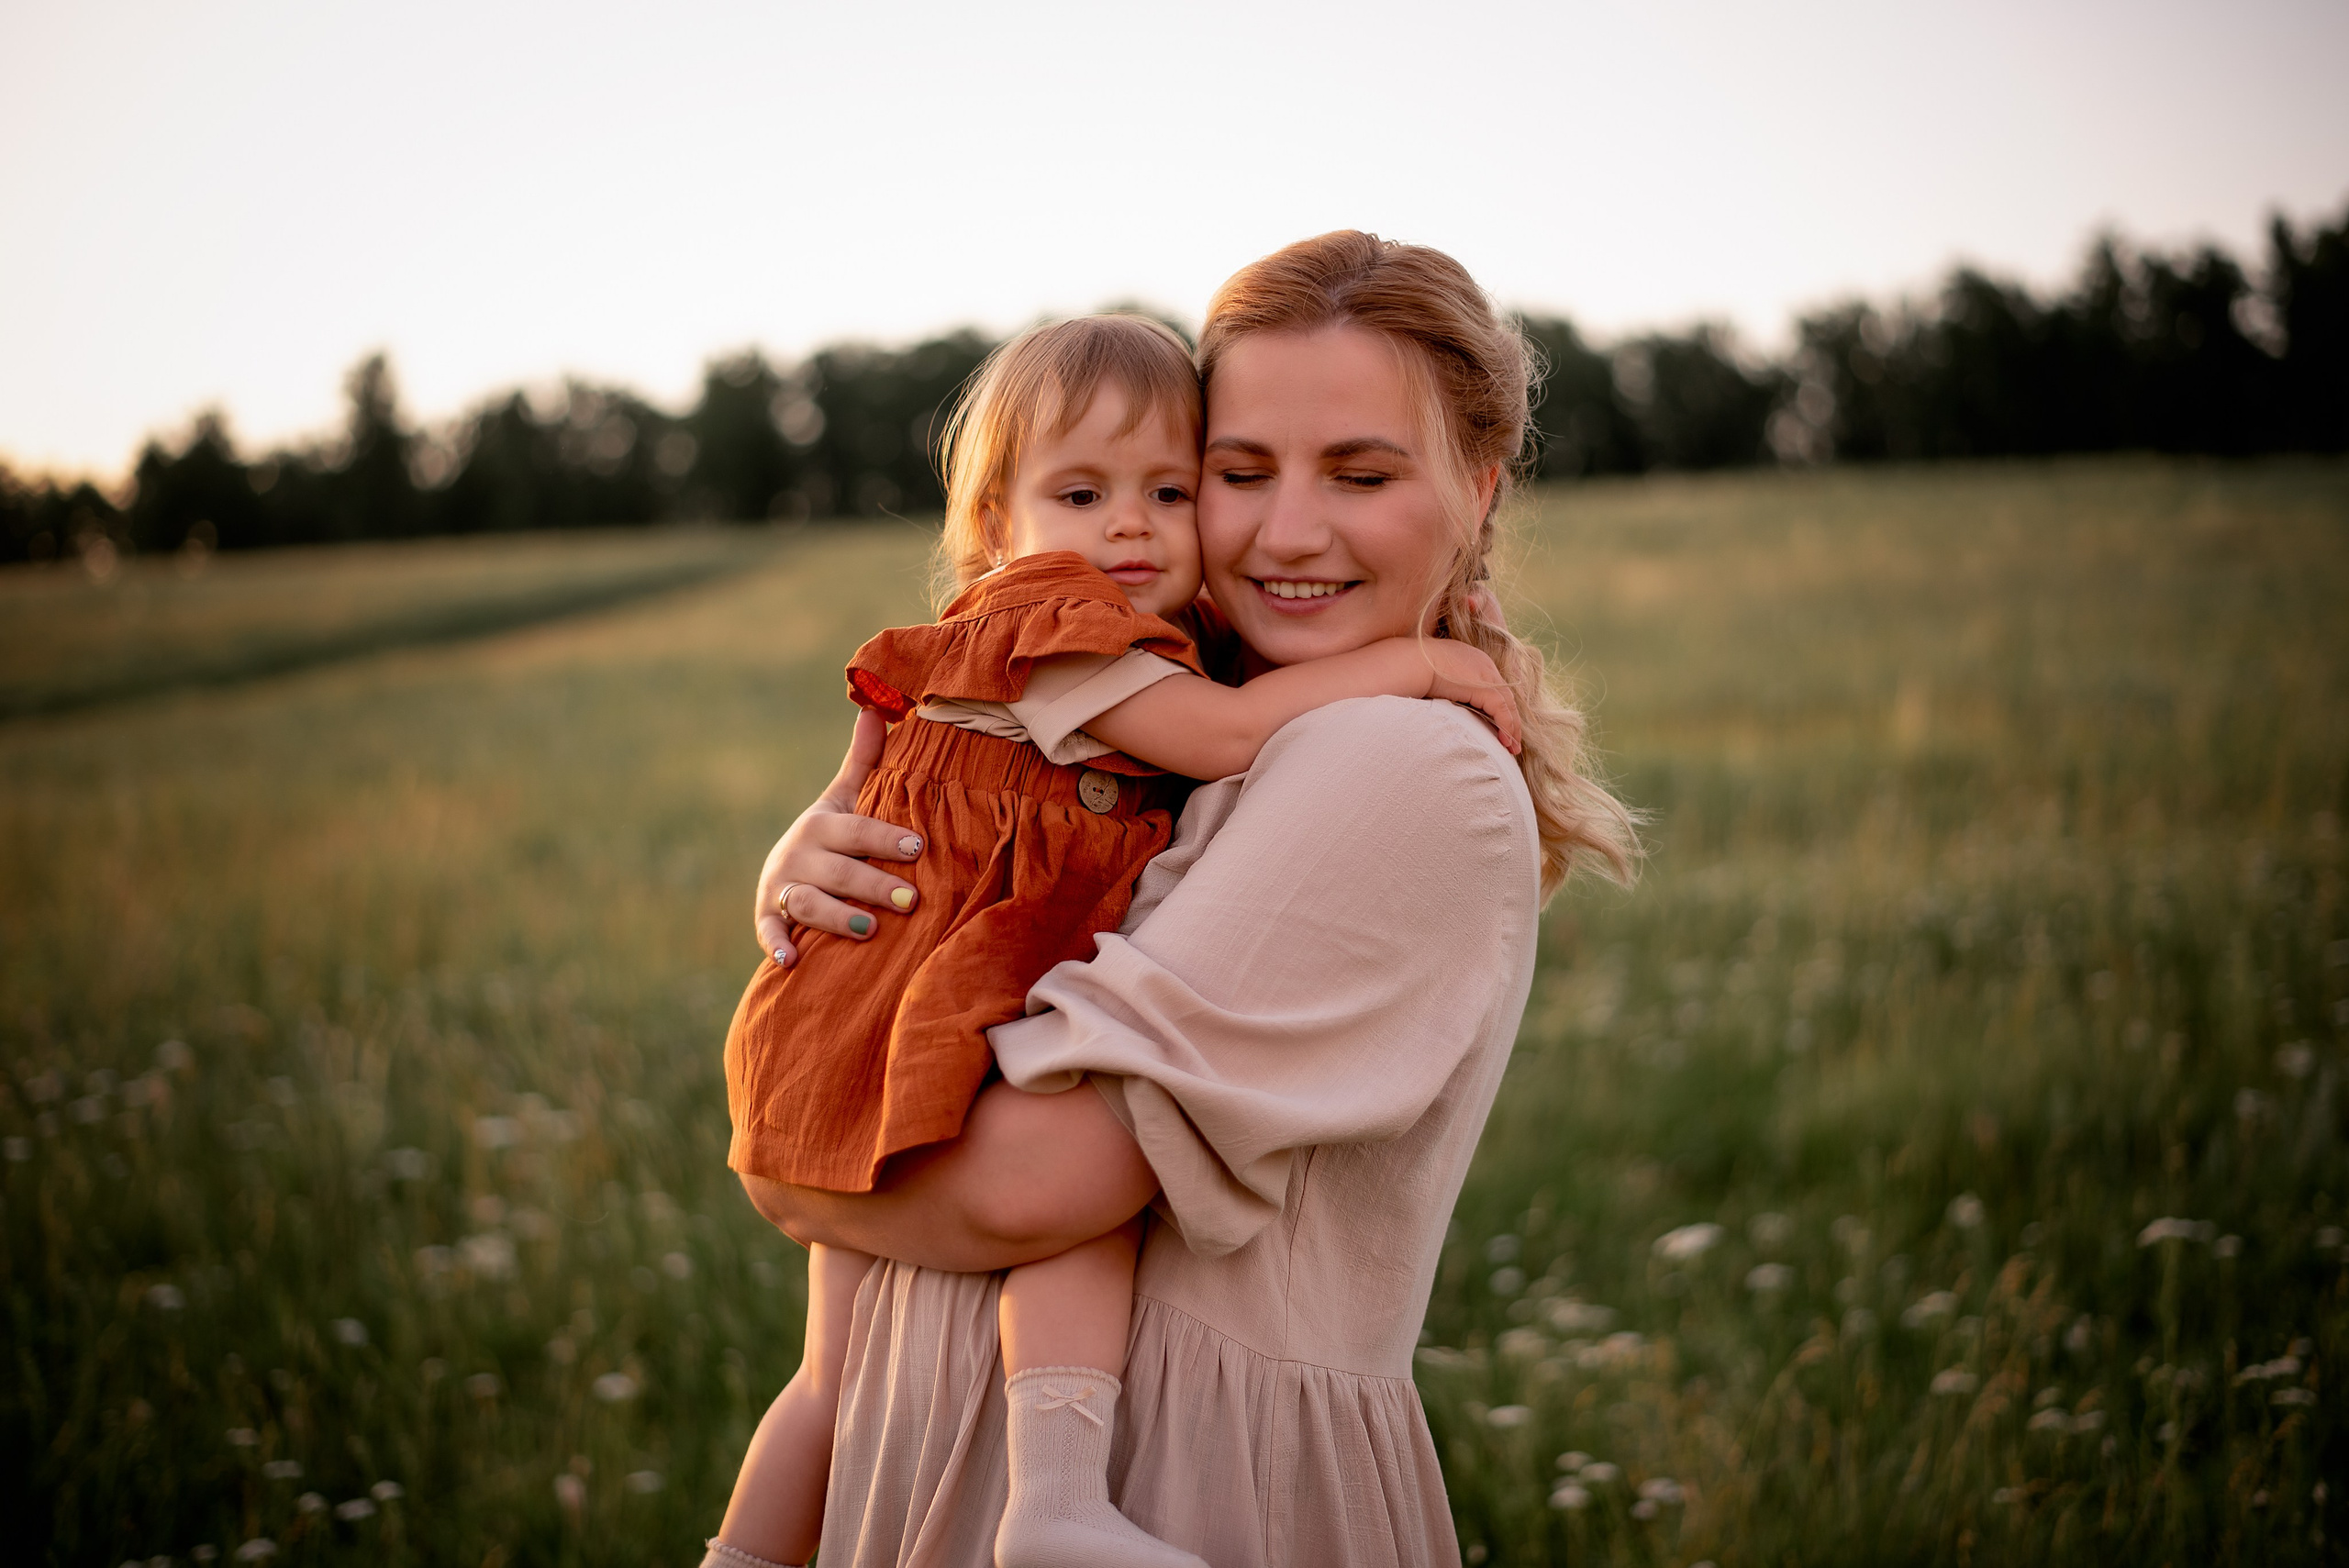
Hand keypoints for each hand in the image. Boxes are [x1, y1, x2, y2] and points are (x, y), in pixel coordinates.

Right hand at [753, 710, 924, 965]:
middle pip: (838, 871)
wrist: (784, 873)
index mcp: (822, 824)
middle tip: (911, 899)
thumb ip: (863, 762)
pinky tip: (792, 962)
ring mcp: (781, 888)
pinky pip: (768, 933)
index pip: (856, 830)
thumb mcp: (842, 800)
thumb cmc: (830, 836)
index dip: (884, 839)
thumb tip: (877, 709)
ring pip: (807, 904)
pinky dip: (777, 946)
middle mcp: (799, 855)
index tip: (918, 847)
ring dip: (836, 916)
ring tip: (869, 929)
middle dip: (873, 885)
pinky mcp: (766, 918)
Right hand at [1417, 639, 1522, 754]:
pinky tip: (1505, 741)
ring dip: (1512, 728)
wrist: (1413, 663)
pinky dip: (1506, 727)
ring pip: (1509, 704)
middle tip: (1512, 741)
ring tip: (1512, 747)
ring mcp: (1488, 676)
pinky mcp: (1486, 688)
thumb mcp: (1437, 676)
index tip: (1499, 725)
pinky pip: (1502, 711)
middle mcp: (1486, 666)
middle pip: (1506, 696)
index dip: (1499, 708)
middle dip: (1511, 720)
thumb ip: (1448, 686)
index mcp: (1475, 660)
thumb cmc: (1416, 670)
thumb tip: (1445, 702)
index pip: (1494, 687)